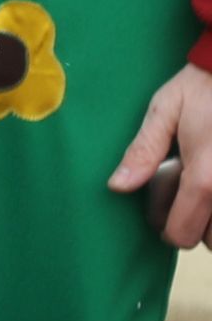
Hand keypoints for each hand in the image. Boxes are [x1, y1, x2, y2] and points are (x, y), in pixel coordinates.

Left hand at [108, 61, 211, 245]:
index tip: (165, 216)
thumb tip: (118, 186)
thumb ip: (143, 152)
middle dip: (200, 227)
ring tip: (209, 190)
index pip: (183, 235)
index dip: (168, 230)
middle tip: (191, 199)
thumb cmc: (204, 86)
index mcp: (205, 179)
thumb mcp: (165, 111)